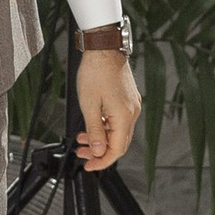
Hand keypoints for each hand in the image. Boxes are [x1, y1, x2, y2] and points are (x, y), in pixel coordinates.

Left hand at [74, 45, 141, 173]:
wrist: (103, 48)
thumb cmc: (95, 71)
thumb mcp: (89, 105)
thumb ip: (94, 131)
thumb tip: (99, 151)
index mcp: (124, 116)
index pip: (116, 149)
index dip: (102, 161)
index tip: (89, 165)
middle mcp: (132, 112)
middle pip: (119, 143)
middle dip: (100, 152)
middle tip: (82, 155)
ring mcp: (132, 105)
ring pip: (118, 132)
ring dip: (101, 139)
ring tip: (82, 140)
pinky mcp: (128, 99)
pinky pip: (119, 121)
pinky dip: (106, 127)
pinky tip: (93, 126)